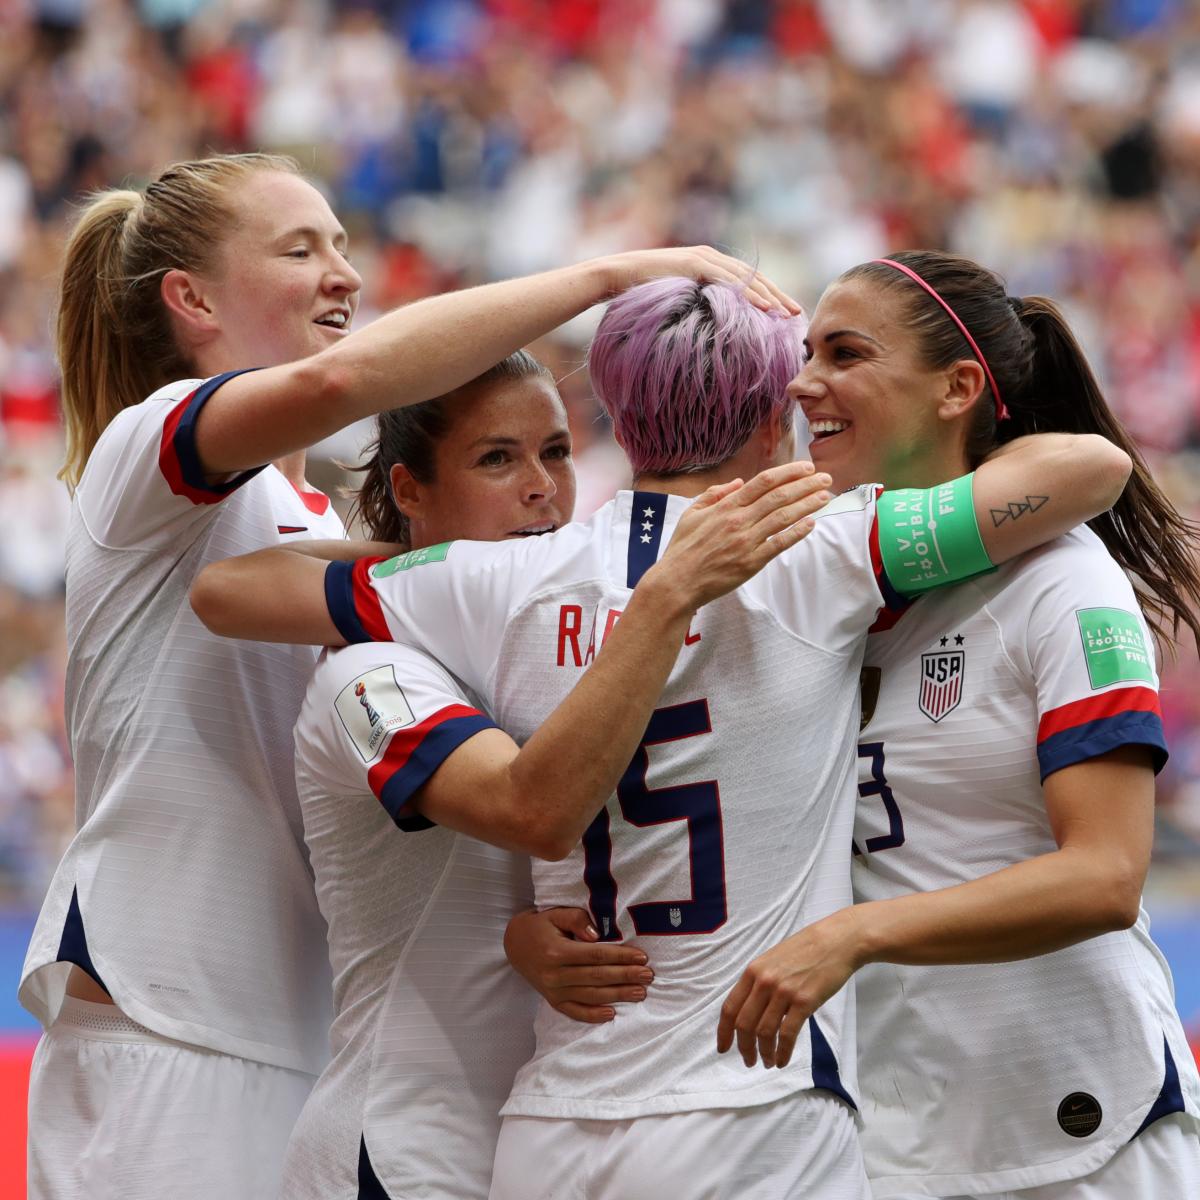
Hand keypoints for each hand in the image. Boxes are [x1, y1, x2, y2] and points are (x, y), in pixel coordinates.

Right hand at [504, 908, 653, 1023]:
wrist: (514, 945)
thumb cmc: (541, 926)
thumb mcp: (556, 914)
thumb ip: (577, 920)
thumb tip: (597, 935)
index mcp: (557, 951)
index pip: (596, 955)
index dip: (620, 957)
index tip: (642, 957)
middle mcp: (555, 974)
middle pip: (597, 977)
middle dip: (626, 977)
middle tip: (649, 976)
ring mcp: (553, 990)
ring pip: (590, 996)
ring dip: (618, 995)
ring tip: (640, 993)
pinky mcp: (552, 1001)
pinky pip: (574, 1012)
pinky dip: (593, 1015)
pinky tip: (611, 1014)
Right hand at [594, 247, 802, 314]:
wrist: (618, 275)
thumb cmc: (642, 293)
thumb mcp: (675, 299)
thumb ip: (694, 305)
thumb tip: (706, 329)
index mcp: (710, 265)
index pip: (746, 281)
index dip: (769, 296)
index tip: (785, 313)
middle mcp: (712, 257)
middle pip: (753, 278)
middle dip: (778, 296)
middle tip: (797, 314)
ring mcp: (705, 258)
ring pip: (747, 279)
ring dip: (771, 296)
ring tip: (788, 313)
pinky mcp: (697, 264)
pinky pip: (730, 281)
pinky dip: (750, 295)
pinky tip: (767, 308)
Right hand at [646, 462, 831, 613]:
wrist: (678, 582)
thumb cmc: (683, 548)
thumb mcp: (692, 513)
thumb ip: (715, 493)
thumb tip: (739, 481)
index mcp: (725, 506)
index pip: (763, 482)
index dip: (788, 472)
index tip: (807, 467)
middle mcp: (739, 520)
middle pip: (779, 496)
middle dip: (806, 485)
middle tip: (826, 479)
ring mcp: (747, 541)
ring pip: (783, 517)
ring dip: (807, 505)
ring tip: (825, 497)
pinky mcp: (751, 562)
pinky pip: (779, 544)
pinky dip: (797, 533)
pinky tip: (811, 523)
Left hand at [716, 909, 860, 1068]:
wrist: (835, 942)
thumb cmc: (804, 950)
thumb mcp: (772, 961)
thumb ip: (758, 983)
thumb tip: (749, 1011)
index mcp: (753, 971)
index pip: (730, 1007)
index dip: (724, 1032)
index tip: (722, 1048)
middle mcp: (764, 982)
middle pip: (744, 1024)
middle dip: (744, 1048)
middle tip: (749, 1061)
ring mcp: (783, 992)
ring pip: (764, 1032)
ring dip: (764, 1053)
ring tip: (767, 1062)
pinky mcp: (804, 1002)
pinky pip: (787, 1034)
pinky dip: (782, 1052)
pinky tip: (782, 1060)